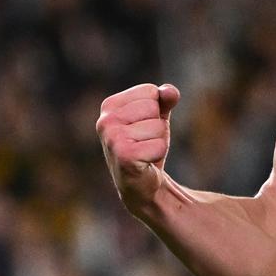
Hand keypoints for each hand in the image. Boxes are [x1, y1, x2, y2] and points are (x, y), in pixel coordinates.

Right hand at [97, 83, 180, 211]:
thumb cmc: (147, 144)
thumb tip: (169, 91)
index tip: (144, 126)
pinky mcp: (124, 155)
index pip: (150, 91)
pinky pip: (159, 145)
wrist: (141, 184)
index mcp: (110, 105)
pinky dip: (158, 154)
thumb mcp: (158, 116)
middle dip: (157, 125)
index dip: (156, 109)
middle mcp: (105, 120)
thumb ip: (165, 98)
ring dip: (158, 141)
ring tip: (145, 152)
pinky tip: (145, 162)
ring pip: (158, 126)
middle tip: (145, 141)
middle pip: (153, 107)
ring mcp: (112, 138)